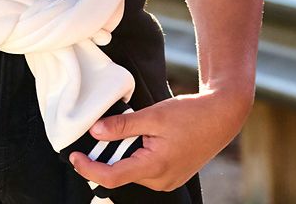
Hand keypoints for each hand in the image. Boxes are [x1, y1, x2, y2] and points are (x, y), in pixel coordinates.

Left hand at [69, 88, 252, 192]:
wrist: (221, 117)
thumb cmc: (190, 115)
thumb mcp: (152, 115)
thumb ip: (123, 125)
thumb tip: (95, 131)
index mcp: (155, 167)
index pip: (113, 177)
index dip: (90, 169)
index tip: (75, 157)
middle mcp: (161, 180)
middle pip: (121, 173)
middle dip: (105, 157)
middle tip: (96, 134)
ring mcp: (168, 180)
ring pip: (133, 170)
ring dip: (122, 154)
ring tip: (123, 131)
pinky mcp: (171, 174)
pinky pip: (145, 169)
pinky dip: (134, 155)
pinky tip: (138, 137)